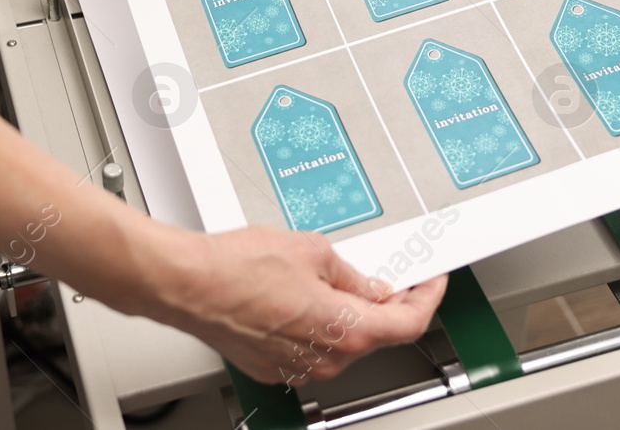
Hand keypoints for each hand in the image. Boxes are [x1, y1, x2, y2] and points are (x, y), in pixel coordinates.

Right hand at [149, 227, 446, 385]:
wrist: (188, 284)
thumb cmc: (239, 268)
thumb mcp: (314, 252)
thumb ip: (351, 275)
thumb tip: (369, 286)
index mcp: (347, 331)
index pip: (408, 324)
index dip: (427, 299)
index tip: (432, 283)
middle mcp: (326, 359)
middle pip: (375, 335)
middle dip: (386, 304)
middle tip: (389, 274)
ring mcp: (298, 367)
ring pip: (341, 342)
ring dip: (348, 314)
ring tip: (333, 277)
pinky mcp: (273, 366)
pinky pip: (309, 347)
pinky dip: (317, 324)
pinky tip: (303, 295)